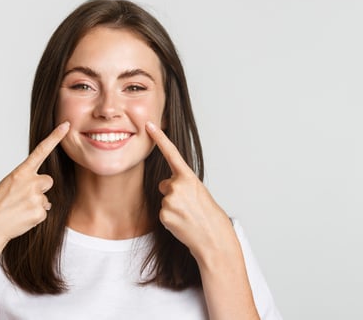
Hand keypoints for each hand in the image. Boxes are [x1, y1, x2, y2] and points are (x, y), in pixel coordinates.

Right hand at [0, 121, 69, 248]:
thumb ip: (26, 183)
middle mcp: (30, 182)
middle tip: (22, 198)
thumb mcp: (8, 186)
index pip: (41, 151)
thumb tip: (44, 198)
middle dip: (40, 189)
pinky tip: (21, 218)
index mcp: (20, 172)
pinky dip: (34, 217)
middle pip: (48, 181)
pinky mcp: (39, 213)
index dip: (55, 137)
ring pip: (45, 199)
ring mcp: (36, 198)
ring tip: (18, 210)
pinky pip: (43, 212)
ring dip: (35, 204)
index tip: (66, 126)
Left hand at [145, 121, 236, 260]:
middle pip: (165, 185)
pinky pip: (163, 213)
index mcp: (189, 177)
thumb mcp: (199, 192)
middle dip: (173, 194)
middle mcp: (178, 186)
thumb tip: (165, 186)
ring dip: (174, 208)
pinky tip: (183, 224)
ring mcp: (170, 201)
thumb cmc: (209, 215)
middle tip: (190, 206)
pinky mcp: (164, 215)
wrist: (213, 238)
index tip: (149, 125)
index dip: (159, 138)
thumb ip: (182, 184)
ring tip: (188, 216)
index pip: (171, 153)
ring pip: (164, 200)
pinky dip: (171, 219)